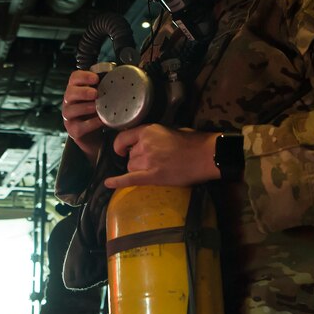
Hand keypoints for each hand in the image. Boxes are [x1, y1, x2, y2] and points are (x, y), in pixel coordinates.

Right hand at [61, 70, 103, 163]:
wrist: (95, 137)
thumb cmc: (96, 114)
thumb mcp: (99, 99)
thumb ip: (104, 88)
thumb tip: (119, 77)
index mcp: (75, 91)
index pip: (74, 78)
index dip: (84, 76)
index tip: (96, 78)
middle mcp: (69, 103)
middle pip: (70, 93)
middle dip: (83, 92)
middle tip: (95, 93)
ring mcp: (69, 118)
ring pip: (71, 110)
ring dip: (85, 107)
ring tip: (97, 107)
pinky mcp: (74, 131)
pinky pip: (80, 126)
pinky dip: (91, 123)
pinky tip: (101, 120)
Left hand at [104, 125, 219, 188]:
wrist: (205, 155)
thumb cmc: (192, 142)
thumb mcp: (170, 130)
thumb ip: (154, 137)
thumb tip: (146, 144)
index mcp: (148, 131)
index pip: (124, 137)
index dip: (121, 145)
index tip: (122, 150)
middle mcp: (144, 144)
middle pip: (130, 156)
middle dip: (137, 160)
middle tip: (153, 162)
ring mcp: (147, 160)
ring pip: (131, 167)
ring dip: (138, 169)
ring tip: (155, 170)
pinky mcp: (152, 176)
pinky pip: (130, 179)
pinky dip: (118, 182)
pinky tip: (108, 183)